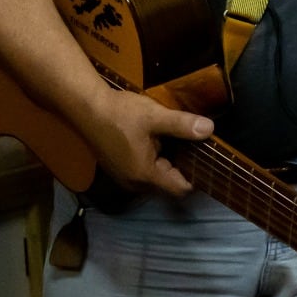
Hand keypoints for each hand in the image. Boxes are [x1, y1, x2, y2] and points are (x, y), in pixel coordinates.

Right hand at [77, 89, 213, 196]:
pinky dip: (153, 161)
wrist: (87, 107)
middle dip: (181, 168)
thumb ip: (182, 125)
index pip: (180, 189)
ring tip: (176, 141)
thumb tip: (210, 129)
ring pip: (155, 178)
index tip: (205, 159)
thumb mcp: (156, 116)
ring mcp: (123, 177)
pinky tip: (156, 141)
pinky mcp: (117, 169)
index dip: (195, 176)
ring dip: (166, 163)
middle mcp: (134, 182)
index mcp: (145, 175)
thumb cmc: (121, 113)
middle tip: (193, 146)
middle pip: (168, 185)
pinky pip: (143, 172)